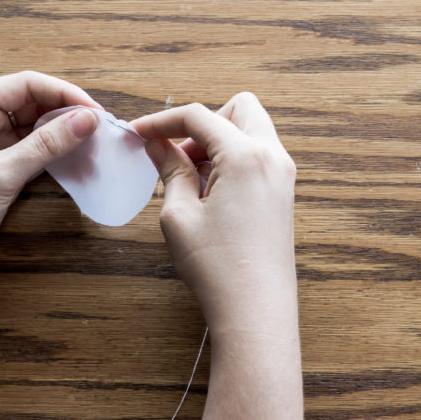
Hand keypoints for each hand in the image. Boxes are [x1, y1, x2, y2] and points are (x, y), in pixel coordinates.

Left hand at [0, 71, 100, 284]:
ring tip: (92, 150)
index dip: (62, 93)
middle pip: (31, 105)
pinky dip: (52, 159)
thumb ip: (45, 145)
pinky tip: (75, 165)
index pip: (24, 85)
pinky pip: (30, 156)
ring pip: (33, 132)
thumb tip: (86, 120)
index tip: (94, 112)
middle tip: (98, 132)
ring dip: (62, 139)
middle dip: (65, 115)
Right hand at [132, 93, 295, 330]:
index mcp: (246, 156)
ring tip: (190, 184)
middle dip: (203, 124)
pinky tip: (210, 196)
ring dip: (217, 143)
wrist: (255, 310)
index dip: (161, 121)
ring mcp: (283, 176)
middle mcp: (273, 157)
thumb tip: (157, 144)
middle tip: (177, 158)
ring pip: (249, 131)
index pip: (199, 116)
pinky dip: (231, 162)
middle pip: (238, 108)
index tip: (137, 134)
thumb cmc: (216, 267)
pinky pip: (256, 157)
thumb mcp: (179, 214)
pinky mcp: (282, 194)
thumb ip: (169, 169)